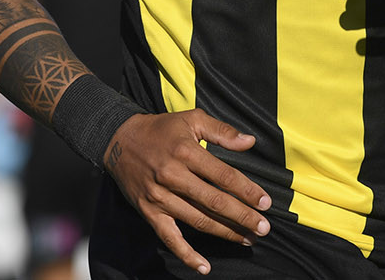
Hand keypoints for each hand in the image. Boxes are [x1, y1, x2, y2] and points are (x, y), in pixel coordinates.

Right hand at [104, 110, 271, 274]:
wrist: (119, 140)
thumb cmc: (161, 129)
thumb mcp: (191, 119)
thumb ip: (222, 131)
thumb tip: (250, 142)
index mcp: (186, 151)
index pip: (223, 175)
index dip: (247, 190)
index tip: (265, 202)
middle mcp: (173, 175)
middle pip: (214, 201)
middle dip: (242, 216)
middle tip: (264, 228)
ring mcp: (160, 197)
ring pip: (198, 220)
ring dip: (225, 233)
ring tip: (248, 239)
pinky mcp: (149, 212)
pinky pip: (169, 238)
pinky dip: (187, 255)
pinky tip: (204, 267)